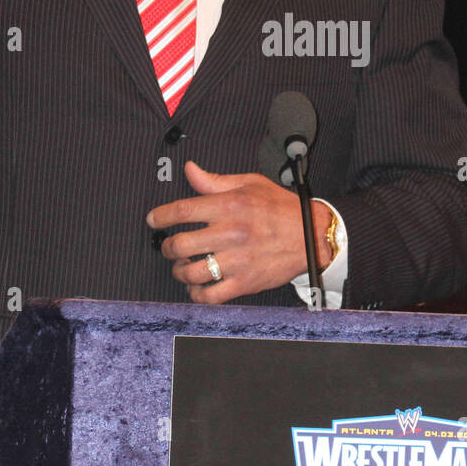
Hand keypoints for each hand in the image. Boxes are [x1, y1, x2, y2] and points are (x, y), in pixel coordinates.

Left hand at [148, 160, 332, 303]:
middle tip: (169, 247)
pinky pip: (210, 295)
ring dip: (179, 271)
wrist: (312, 236)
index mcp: (230, 206)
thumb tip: (190, 170)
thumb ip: (215, 181)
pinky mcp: (245, 283)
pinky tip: (197, 286)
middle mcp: (231, 233)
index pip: (182, 211)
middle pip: (180, 245)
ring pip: (191, 272)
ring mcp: (237, 261)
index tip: (153, 220)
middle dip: (167, 248)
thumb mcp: (250, 184)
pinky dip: (197, 294)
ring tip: (182, 267)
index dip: (160, 216)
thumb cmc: (281, 208)